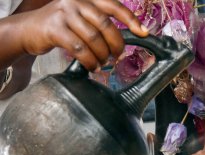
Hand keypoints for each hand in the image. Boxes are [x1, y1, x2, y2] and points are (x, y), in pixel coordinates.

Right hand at [16, 0, 148, 70]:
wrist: (28, 30)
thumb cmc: (62, 26)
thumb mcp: (81, 17)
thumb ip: (100, 22)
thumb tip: (127, 36)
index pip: (114, 6)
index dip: (131, 20)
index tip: (144, 33)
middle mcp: (76, 1)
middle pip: (106, 25)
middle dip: (116, 45)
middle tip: (117, 56)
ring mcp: (64, 13)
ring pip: (94, 39)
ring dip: (102, 56)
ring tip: (103, 63)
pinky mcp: (55, 29)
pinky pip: (80, 49)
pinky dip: (89, 61)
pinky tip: (92, 67)